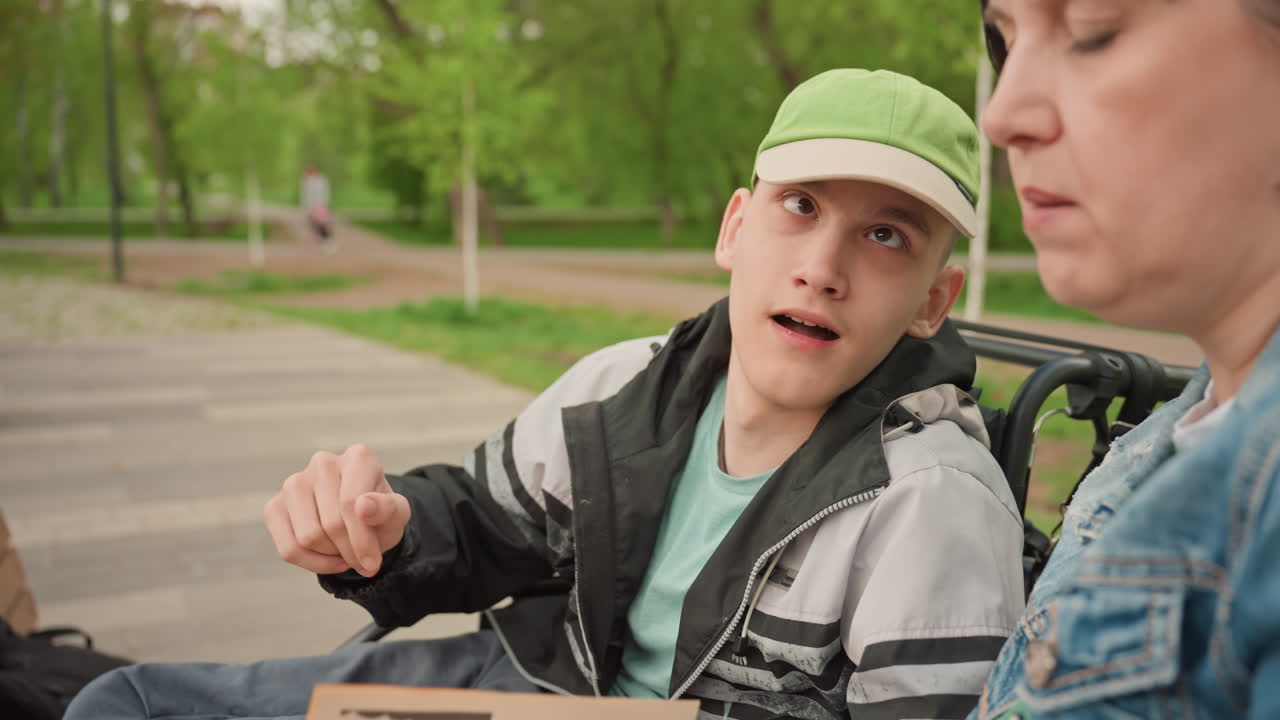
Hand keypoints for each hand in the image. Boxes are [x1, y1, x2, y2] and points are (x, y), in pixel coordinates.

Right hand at [264, 444, 410, 577]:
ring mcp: (295, 483)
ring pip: (307, 538)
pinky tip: (328, 559)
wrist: (363, 521)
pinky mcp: (275, 506)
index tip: (373, 563)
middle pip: (330, 524)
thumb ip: (388, 508)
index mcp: (358, 457)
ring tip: (346, 552)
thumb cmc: (381, 515)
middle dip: (350, 551)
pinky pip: (288, 549)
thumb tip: (362, 506)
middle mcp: (323, 462)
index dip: (362, 540)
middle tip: (363, 560)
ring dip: (330, 556)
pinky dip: (311, 563)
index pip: (350, 503)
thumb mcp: (397, 514)